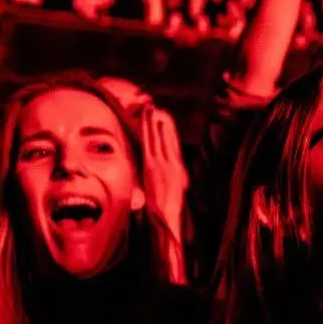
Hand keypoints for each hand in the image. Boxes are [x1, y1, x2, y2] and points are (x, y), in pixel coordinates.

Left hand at [137, 106, 187, 232]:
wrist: (166, 216)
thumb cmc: (168, 208)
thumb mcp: (173, 191)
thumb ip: (170, 178)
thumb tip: (166, 172)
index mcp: (179, 168)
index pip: (173, 142)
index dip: (168, 129)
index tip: (163, 117)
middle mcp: (173, 162)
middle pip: (167, 136)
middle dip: (160, 121)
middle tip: (153, 107)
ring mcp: (163, 163)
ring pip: (157, 137)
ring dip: (151, 121)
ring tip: (148, 108)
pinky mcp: (153, 166)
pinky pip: (149, 144)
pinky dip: (147, 131)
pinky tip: (144, 121)